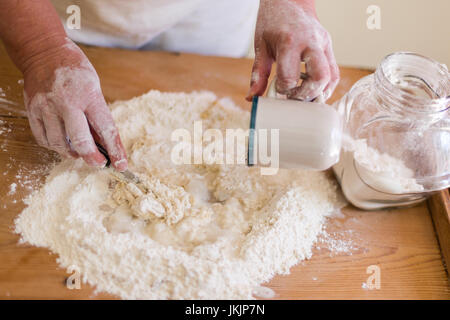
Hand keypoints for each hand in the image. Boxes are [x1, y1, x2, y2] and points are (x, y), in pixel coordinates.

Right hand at [23, 39, 127, 170]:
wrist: (44, 52)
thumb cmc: (75, 71)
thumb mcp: (94, 88)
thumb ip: (97, 115)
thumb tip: (103, 143)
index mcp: (89, 95)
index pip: (106, 128)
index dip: (115, 150)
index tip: (121, 164)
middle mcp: (67, 102)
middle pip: (80, 140)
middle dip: (92, 158)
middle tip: (99, 163)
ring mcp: (47, 106)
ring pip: (59, 143)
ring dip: (72, 154)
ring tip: (80, 154)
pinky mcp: (33, 110)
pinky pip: (43, 138)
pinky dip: (54, 147)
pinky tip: (63, 145)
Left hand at [247, 0, 338, 101]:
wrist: (289, 0)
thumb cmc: (272, 22)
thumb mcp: (261, 46)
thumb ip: (258, 74)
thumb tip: (251, 97)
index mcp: (289, 42)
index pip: (290, 78)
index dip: (283, 90)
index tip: (278, 89)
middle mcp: (311, 42)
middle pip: (319, 79)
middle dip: (306, 95)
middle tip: (293, 97)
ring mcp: (324, 44)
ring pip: (331, 77)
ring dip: (318, 93)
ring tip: (303, 94)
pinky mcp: (329, 46)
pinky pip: (334, 72)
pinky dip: (325, 86)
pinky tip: (312, 89)